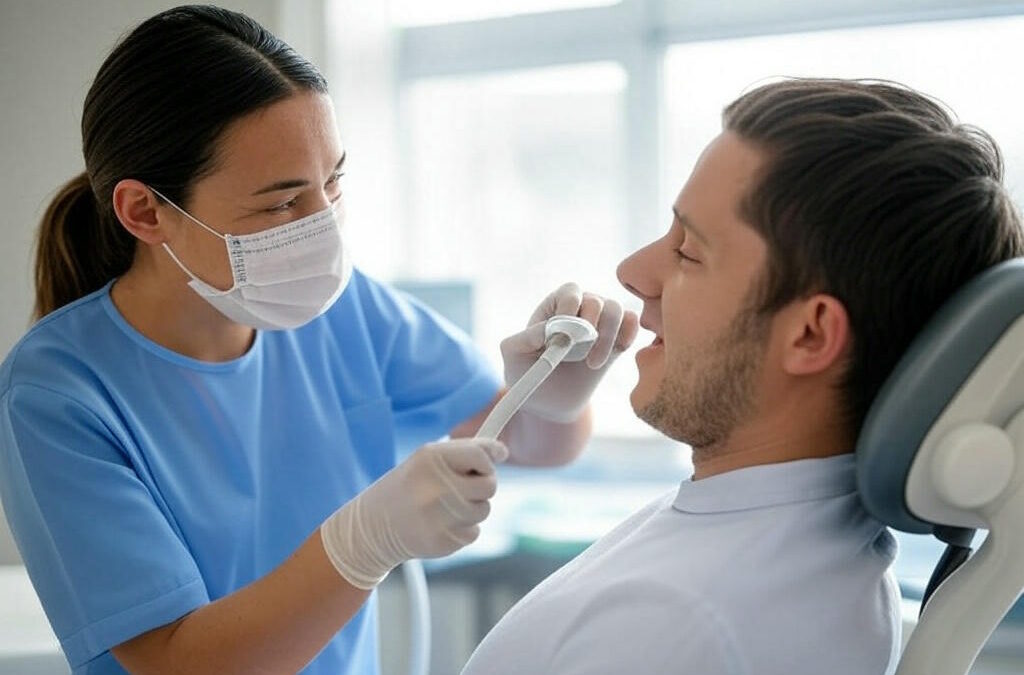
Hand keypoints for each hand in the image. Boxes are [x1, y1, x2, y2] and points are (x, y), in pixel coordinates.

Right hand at [320, 438, 507, 588]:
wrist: (373, 527)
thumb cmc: (409, 486)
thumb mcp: (428, 459)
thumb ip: (466, 451)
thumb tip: (502, 451)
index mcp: (432, 459)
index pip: (481, 456)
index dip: (486, 461)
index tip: (480, 466)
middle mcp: (437, 487)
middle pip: (490, 485)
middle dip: (481, 486)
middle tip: (460, 487)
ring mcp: (440, 517)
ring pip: (484, 510)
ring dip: (472, 508)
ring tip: (446, 507)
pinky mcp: (444, 541)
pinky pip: (474, 531)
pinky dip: (463, 528)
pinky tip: (441, 524)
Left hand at [500, 282, 638, 421]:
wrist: (550, 401)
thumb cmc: (527, 373)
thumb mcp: (513, 356)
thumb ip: (524, 338)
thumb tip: (549, 329)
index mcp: (555, 304)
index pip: (570, 292)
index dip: (570, 313)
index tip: (563, 342)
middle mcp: (580, 306)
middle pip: (597, 301)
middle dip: (591, 329)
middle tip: (580, 357)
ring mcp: (601, 321)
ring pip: (617, 310)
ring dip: (608, 338)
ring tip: (593, 364)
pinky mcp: (617, 338)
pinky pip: (632, 323)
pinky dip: (627, 336)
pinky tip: (612, 355)